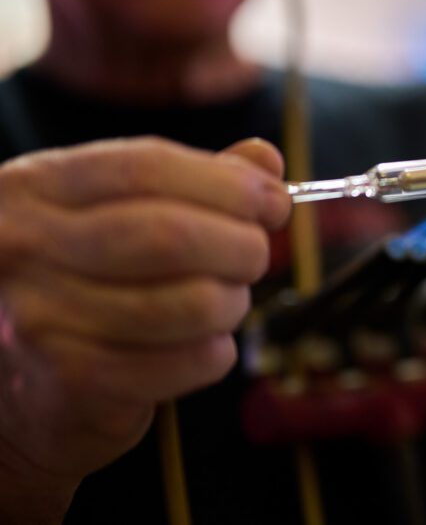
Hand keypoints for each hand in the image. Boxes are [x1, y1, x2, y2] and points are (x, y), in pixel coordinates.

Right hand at [0, 137, 289, 518]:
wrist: (20, 389)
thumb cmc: (86, 282)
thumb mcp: (121, 211)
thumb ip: (195, 180)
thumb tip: (267, 163)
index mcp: (37, 186)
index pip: (147, 166)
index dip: (228, 183)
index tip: (274, 202)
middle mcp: (26, 246)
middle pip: (172, 234)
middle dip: (241, 245)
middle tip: (254, 256)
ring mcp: (41, 317)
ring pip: (191, 302)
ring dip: (232, 303)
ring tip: (226, 303)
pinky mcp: (70, 381)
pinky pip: (185, 361)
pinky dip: (215, 353)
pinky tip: (205, 346)